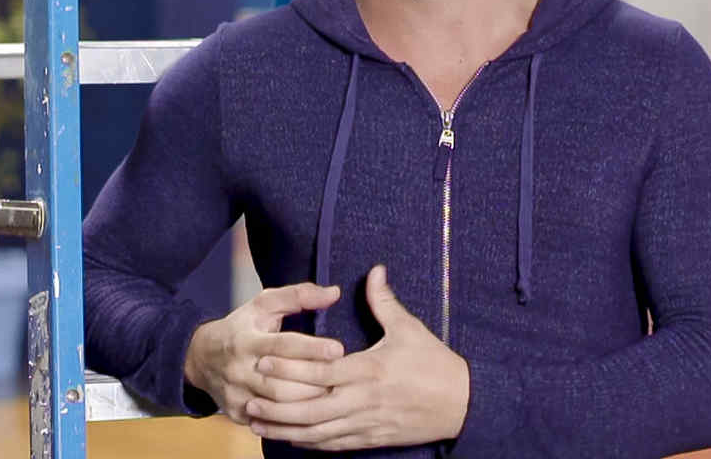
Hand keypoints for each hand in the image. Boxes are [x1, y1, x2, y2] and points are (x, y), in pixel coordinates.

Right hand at [184, 282, 343, 423]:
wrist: (201, 357)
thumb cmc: (242, 327)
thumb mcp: (264, 304)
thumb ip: (298, 296)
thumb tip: (334, 292)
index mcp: (247, 341)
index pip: (283, 345)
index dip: (312, 348)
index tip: (338, 350)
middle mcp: (239, 370)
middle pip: (282, 382)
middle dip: (314, 381)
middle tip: (341, 376)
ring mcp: (237, 395)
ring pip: (278, 405)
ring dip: (308, 400)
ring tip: (332, 391)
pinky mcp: (237, 414)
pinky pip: (269, 422)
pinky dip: (291, 418)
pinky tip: (312, 411)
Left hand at [244, 265, 469, 450]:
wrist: (461, 404)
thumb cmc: (434, 363)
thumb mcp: (409, 329)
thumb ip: (384, 302)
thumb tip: (374, 270)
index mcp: (368, 370)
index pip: (320, 371)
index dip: (289, 368)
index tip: (263, 361)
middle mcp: (362, 400)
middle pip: (309, 407)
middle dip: (276, 404)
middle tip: (249, 396)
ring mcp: (364, 423)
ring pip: (316, 431)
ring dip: (284, 428)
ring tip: (257, 422)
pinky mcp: (370, 439)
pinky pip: (332, 445)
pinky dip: (308, 443)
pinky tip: (290, 438)